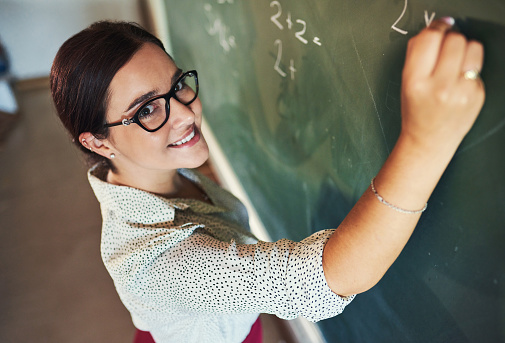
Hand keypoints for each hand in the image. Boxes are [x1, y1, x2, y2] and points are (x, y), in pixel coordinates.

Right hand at [400, 18, 484, 150]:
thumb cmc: (415, 111)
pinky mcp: (477, 95)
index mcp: (416, 82)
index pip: (430, 39)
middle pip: (454, 40)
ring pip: (472, 47)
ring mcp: (462, 92)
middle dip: (450, 40)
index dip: (435, 28)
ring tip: (455, 61)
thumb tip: (433, 30)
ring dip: (464, 49)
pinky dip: (469, 69)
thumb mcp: (406, 83)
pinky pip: (478, 67)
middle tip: (444, 49)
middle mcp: (440, 87)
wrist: (428, 141)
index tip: (438, 29)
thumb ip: (415, 55)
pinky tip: (460, 81)